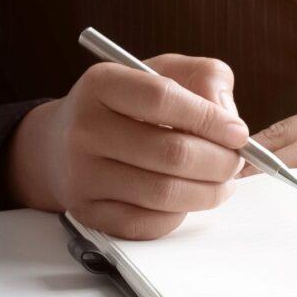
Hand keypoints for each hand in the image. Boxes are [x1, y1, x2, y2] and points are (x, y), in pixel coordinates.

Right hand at [8, 55, 249, 239]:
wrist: (59, 144)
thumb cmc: (124, 106)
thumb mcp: (161, 72)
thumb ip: (204, 78)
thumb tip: (228, 118)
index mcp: (101, 84)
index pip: (162, 98)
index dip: (209, 118)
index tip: (238, 132)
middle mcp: (84, 129)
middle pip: (170, 152)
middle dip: (219, 161)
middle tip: (235, 162)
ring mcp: (82, 175)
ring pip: (163, 194)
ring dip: (207, 192)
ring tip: (221, 182)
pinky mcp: (86, 212)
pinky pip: (146, 224)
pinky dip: (178, 215)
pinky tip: (186, 198)